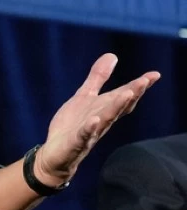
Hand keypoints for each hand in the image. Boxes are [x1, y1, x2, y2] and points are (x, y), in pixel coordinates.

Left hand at [36, 54, 159, 185]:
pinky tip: (94, 120)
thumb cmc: (73, 124)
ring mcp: (90, 132)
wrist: (55, 154)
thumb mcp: (84, 96)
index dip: (138, 86)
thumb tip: (112, 55)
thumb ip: (98, 78)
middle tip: (145, 81)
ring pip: (106, 119)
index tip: (154, 74)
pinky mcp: (75, 142)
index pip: (123, 96)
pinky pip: (84, 135)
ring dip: (116, 107)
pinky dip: (90, 128)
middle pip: (119, 106)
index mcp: (103, 108)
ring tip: (127, 93)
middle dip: (132, 93)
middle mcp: (101, 120)